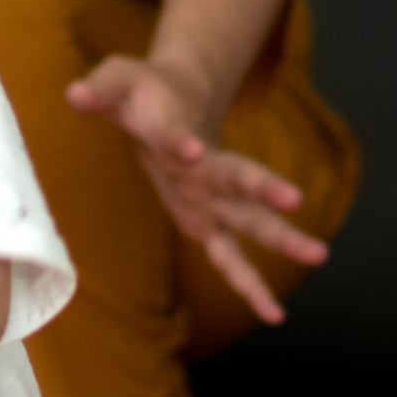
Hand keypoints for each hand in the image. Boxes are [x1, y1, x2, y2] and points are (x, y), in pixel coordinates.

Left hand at [66, 56, 328, 323]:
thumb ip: (98, 90)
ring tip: (321, 255)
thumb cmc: (141, 91)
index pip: (176, 139)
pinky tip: (274, 316)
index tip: (190, 150)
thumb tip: (75, 96)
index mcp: (177, 134)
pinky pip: (231, 259)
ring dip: (282, 238)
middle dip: (264, 189)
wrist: (174, 98)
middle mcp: (204, 170)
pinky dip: (251, 285)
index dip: (179, 144)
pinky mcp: (208, 222)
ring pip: (251, 220)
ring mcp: (212, 198)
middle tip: (297, 198)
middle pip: (238, 178)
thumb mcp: (115, 81)